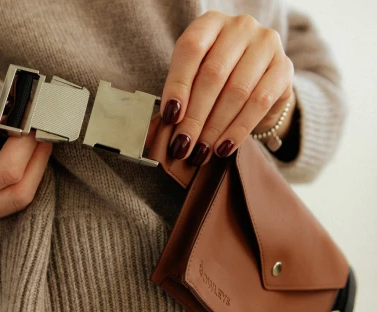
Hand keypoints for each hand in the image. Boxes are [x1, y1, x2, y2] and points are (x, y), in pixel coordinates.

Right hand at [0, 98, 51, 226]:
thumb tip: (7, 106)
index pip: (4, 173)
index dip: (25, 145)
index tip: (33, 119)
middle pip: (18, 194)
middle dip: (38, 160)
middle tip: (44, 128)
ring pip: (16, 201)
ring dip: (33, 170)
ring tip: (36, 138)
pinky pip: (5, 199)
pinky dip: (21, 177)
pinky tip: (22, 153)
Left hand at [153, 11, 295, 165]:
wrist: (259, 84)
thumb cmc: (218, 82)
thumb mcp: (195, 80)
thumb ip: (181, 97)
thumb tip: (163, 128)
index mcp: (211, 23)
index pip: (191, 49)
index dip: (178, 85)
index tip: (170, 117)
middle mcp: (240, 27)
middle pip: (213, 74)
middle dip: (195, 116)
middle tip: (183, 144)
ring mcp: (266, 45)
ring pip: (237, 91)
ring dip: (215, 127)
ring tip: (201, 151)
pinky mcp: (284, 69)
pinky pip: (260, 103)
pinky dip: (238, 129)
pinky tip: (224, 147)